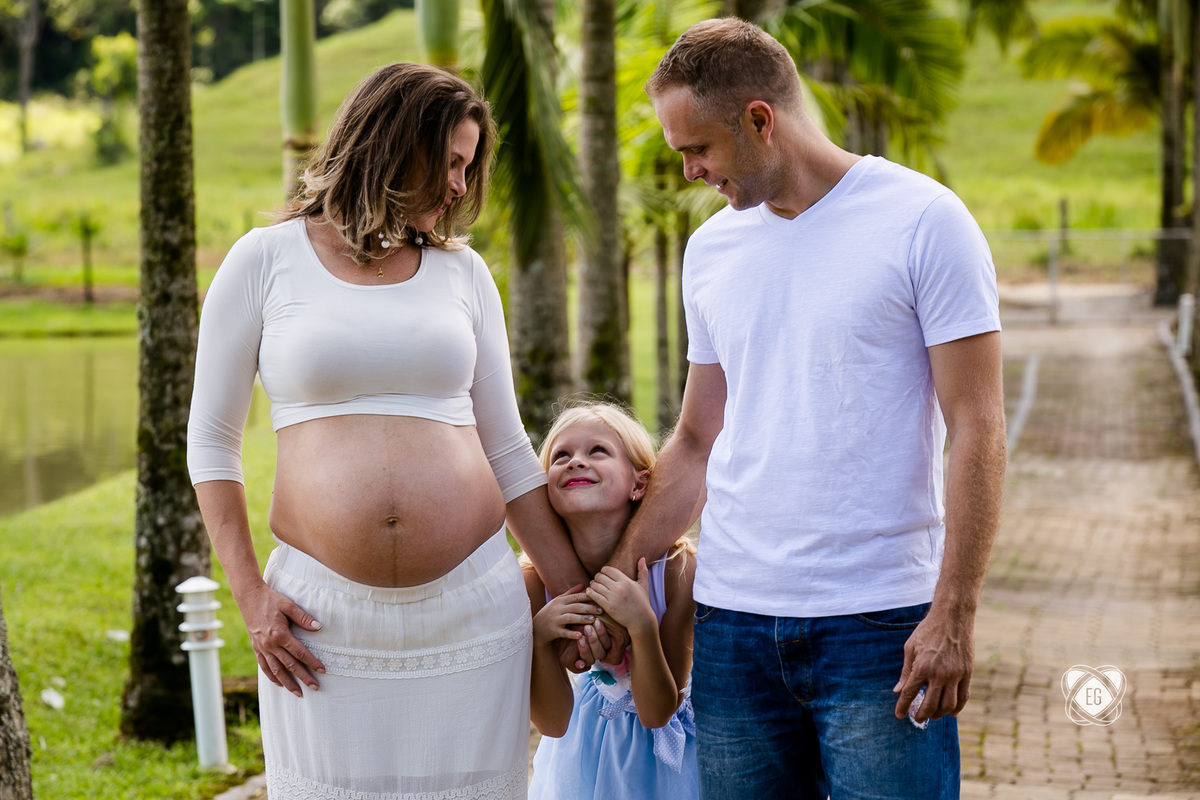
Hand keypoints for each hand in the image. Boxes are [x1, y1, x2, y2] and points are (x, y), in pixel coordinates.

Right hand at [239, 582, 325, 696]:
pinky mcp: (256, 648)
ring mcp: (262, 648)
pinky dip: (271, 676)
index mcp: (280, 634)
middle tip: (315, 688)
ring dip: (288, 683)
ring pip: (276, 670)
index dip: (312, 662)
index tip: (323, 670)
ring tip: (298, 693)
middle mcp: (270, 645)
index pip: (300, 652)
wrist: (249, 597)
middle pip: (289, 665)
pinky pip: (264, 666)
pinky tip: (279, 683)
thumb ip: (303, 617)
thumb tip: (319, 627)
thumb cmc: (271, 599)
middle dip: (303, 677)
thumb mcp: (289, 605)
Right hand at [533, 585, 599, 646]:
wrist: (536, 627)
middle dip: (588, 608)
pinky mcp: (553, 630)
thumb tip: (584, 585)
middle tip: (601, 610)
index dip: (588, 596)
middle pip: (575, 606)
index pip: (576, 597)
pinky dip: (572, 634)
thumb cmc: (550, 612)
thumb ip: (571, 593)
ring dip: (582, 619)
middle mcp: (558, 608)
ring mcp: (555, 619)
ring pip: (570, 618)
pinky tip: (581, 636)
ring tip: (593, 620)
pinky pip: (563, 632)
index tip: (600, 598)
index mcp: (561, 600)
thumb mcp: (559, 601)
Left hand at [586, 558, 655, 639]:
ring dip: (592, 584)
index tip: (603, 573)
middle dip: (597, 577)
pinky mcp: (608, 607)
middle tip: (597, 579)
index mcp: (626, 581)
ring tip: (593, 585)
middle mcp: (618, 588)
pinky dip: (590, 592)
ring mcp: (613, 598)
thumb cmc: (643, 602)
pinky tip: (589, 592)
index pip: (609, 570)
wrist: (641, 620)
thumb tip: (642, 558)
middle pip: (600, 576)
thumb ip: (643, 571)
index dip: (604, 570)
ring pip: (595, 586)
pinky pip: (594, 596)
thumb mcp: (644, 585)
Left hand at [892, 610, 973, 722]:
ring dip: (939, 714)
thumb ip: (906, 671)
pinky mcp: (967, 673)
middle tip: (916, 719)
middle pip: (930, 704)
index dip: (903, 706)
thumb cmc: (928, 631)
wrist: (952, 618)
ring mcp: (955, 675)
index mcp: (922, 667)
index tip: (899, 715)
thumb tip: (898, 690)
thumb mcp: (910, 648)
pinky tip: (951, 713)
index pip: (909, 693)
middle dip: (921, 715)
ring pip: (948, 704)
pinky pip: (963, 696)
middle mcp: (939, 674)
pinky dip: (957, 708)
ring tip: (932, 716)